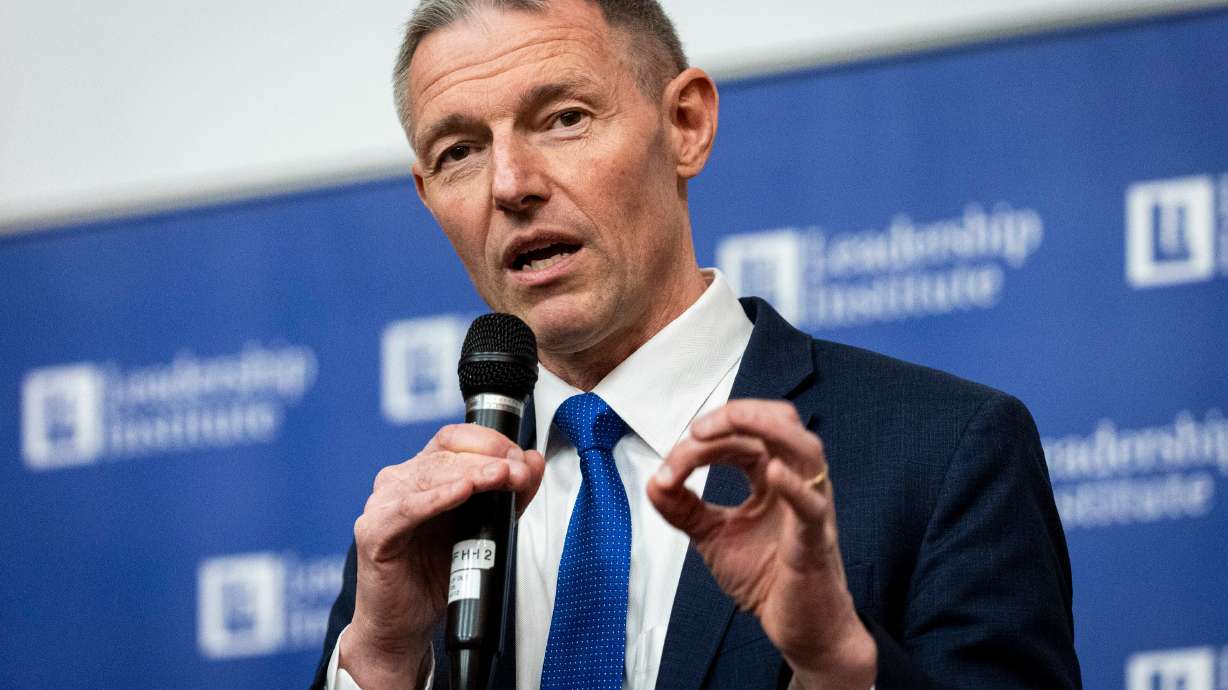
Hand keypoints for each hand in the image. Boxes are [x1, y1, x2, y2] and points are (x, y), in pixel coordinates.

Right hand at [341, 424, 545, 688]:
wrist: (406, 624)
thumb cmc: (438, 575)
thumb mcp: (486, 529)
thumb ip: (509, 494)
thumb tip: (533, 461)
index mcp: (424, 474)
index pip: (455, 438)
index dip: (490, 441)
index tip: (521, 458)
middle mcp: (401, 481)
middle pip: (447, 455)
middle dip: (490, 460)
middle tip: (520, 473)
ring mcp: (383, 504)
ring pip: (430, 475)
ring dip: (472, 474)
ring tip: (501, 477)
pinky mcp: (375, 532)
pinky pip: (406, 508)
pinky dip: (437, 498)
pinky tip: (461, 492)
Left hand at [646, 400, 874, 689]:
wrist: (800, 629)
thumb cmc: (768, 578)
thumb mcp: (713, 536)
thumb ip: (684, 509)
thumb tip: (653, 482)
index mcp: (771, 476)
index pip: (742, 436)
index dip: (704, 441)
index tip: (669, 469)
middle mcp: (796, 481)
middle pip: (779, 422)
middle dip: (736, 416)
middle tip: (696, 431)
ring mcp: (810, 506)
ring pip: (805, 448)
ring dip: (764, 427)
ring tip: (726, 427)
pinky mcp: (815, 540)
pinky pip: (811, 505)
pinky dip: (793, 485)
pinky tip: (771, 472)